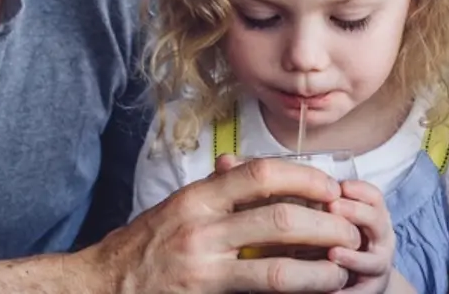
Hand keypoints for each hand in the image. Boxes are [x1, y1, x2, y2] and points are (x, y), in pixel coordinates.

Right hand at [86, 155, 362, 292]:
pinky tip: (317, 289)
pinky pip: (261, 289)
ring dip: (320, 265)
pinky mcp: (204, 293)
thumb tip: (243, 167)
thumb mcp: (174, 210)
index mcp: (197, 196)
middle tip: (351, 228)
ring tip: (344, 266)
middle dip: (325, 222)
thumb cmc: (140, 249)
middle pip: (280, 216)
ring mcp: (203, 265)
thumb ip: (212, 192)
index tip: (331, 188)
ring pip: (278, 262)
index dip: (305, 178)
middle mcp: (201, 227)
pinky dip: (297, 289)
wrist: (97, 287)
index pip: (262, 174)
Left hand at [326, 179, 399, 293]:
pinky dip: (345, 293)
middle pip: (377, 221)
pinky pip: (360, 293)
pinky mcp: (370, 290)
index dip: (360, 190)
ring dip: (353, 257)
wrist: (363, 278)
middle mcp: (381, 240)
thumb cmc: (347, 241)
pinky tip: (329, 291)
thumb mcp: (343, 220)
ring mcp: (378, 266)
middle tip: (333, 206)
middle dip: (356, 212)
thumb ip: (331, 207)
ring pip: (372, 261)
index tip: (341, 185)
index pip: (375, 198)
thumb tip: (301, 185)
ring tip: (333, 253)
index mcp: (375, 218)